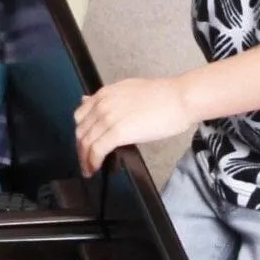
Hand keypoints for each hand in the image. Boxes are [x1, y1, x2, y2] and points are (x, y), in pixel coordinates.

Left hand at [74, 76, 193, 175]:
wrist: (179, 98)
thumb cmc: (163, 96)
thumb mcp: (129, 90)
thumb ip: (109, 99)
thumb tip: (90, 102)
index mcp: (105, 93)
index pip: (81, 116)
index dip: (81, 133)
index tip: (83, 144)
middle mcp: (102, 104)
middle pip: (81, 131)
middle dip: (80, 149)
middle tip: (84, 160)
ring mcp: (109, 118)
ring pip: (86, 142)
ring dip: (84, 159)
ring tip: (88, 169)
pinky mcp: (118, 132)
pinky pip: (97, 150)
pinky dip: (92, 162)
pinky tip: (94, 168)